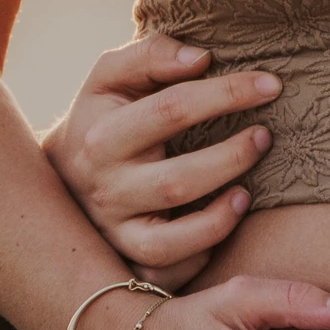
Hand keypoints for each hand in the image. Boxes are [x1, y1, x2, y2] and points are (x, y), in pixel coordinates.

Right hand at [43, 35, 276, 290]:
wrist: (58, 179)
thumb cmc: (104, 116)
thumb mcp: (111, 77)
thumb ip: (151, 55)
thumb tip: (200, 57)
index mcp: (102, 137)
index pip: (172, 110)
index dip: (227, 94)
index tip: (271, 85)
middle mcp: (106, 190)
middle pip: (176, 182)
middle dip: (231, 159)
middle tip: (265, 136)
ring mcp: (115, 233)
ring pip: (169, 243)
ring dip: (218, 220)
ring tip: (247, 192)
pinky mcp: (128, 265)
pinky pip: (167, 275)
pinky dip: (199, 256)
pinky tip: (223, 223)